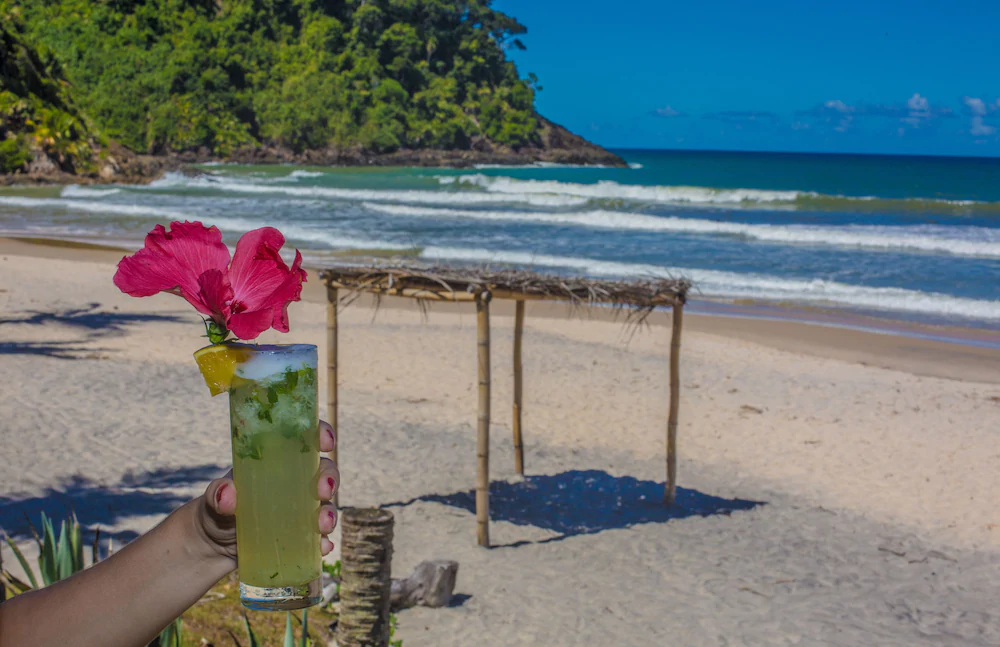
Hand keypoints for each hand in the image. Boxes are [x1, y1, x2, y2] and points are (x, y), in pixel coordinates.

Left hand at [192, 420, 338, 563]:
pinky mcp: (301, 535)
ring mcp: (302, 510)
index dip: (321, 435)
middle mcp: (297, 482)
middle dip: (330, 479)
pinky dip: (323, 542)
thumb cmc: (216, 510)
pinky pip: (319, 538)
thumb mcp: (214, 499)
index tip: (325, 442)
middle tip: (323, 490)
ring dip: (330, 513)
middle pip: (325, 472)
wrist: (213, 546)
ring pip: (326, 506)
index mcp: (279, 462)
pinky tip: (322, 548)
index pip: (307, 441)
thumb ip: (218, 494)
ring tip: (323, 526)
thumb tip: (227, 495)